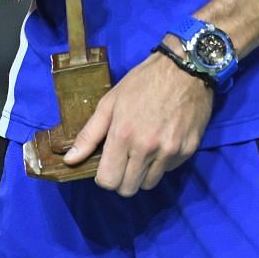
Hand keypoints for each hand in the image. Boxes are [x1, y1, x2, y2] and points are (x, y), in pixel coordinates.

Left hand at [62, 43, 212, 196]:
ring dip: (142, 173)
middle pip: (128, 189)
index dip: (104, 176)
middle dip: (122, 179)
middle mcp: (147, 148)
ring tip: (143, 151)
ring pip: (149, 184)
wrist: (184, 69)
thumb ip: (89, 134)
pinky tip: (161, 142)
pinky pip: (168, 171)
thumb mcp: (110, 102)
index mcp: (123, 135)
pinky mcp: (188, 151)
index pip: (108, 180)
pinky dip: (162, 164)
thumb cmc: (143, 82)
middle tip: (123, 160)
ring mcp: (170, 151)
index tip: (107, 165)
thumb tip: (70, 160)